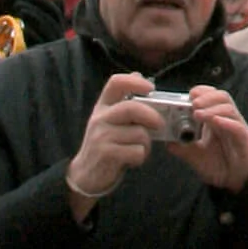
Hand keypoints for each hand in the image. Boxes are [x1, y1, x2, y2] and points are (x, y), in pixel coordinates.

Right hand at [67, 73, 162, 215]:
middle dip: (152, 116)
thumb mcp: (113, 119)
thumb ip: (125, 101)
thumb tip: (138, 75)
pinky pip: (137, 151)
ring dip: (146, 143)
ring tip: (138, 148)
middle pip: (131, 108)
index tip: (151, 88)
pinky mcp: (105, 153)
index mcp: (104, 106)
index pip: (116, 83)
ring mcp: (101, 136)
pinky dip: (141, 156)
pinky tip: (133, 159)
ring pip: (139, 133)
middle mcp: (100, 118)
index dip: (135, 82)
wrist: (87, 173)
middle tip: (160, 125)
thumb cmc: (107, 144)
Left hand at [166, 85, 247, 193]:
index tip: (189, 95)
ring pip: (229, 108)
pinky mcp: (244, 140)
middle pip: (222, 97)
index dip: (202, 92)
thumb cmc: (217, 165)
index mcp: (216, 120)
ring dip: (212, 108)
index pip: (212, 96)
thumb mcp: (194, 155)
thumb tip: (165, 139)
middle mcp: (228, 120)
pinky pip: (237, 127)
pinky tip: (215, 122)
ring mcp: (237, 128)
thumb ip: (181, 146)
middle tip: (193, 103)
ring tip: (198, 114)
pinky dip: (226, 122)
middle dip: (206, 97)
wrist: (233, 182)